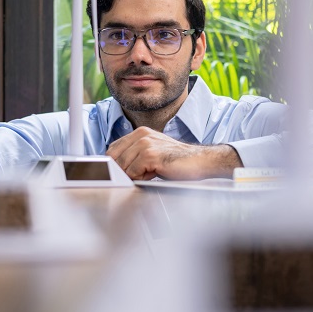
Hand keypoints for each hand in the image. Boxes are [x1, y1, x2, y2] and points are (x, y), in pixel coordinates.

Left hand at [106, 127, 242, 180]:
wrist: (200, 161)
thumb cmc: (178, 161)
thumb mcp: (152, 154)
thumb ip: (134, 155)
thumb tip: (114, 168)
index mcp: (140, 133)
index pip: (113, 149)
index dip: (114, 164)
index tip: (119, 174)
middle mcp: (141, 135)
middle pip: (114, 159)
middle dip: (123, 171)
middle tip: (140, 175)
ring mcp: (145, 143)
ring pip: (122, 167)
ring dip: (134, 176)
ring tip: (151, 173)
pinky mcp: (150, 154)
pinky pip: (132, 172)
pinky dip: (141, 179)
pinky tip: (154, 175)